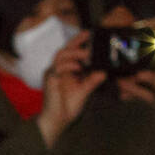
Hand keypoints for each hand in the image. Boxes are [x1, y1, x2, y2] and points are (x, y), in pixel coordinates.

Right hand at [36, 30, 106, 147]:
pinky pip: (57, 67)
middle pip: (65, 49)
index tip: (90, 34)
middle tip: (89, 36)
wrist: (58, 120)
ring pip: (61, 55)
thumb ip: (93, 80)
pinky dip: (69, 65)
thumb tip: (104, 71)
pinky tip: (78, 67)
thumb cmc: (68, 107)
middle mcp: (58, 69)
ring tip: (86, 54)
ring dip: (74, 52)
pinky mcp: (50, 80)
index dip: (79, 41)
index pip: (71, 51)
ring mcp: (53, 74)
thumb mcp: (85, 91)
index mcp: (65, 70)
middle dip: (76, 41)